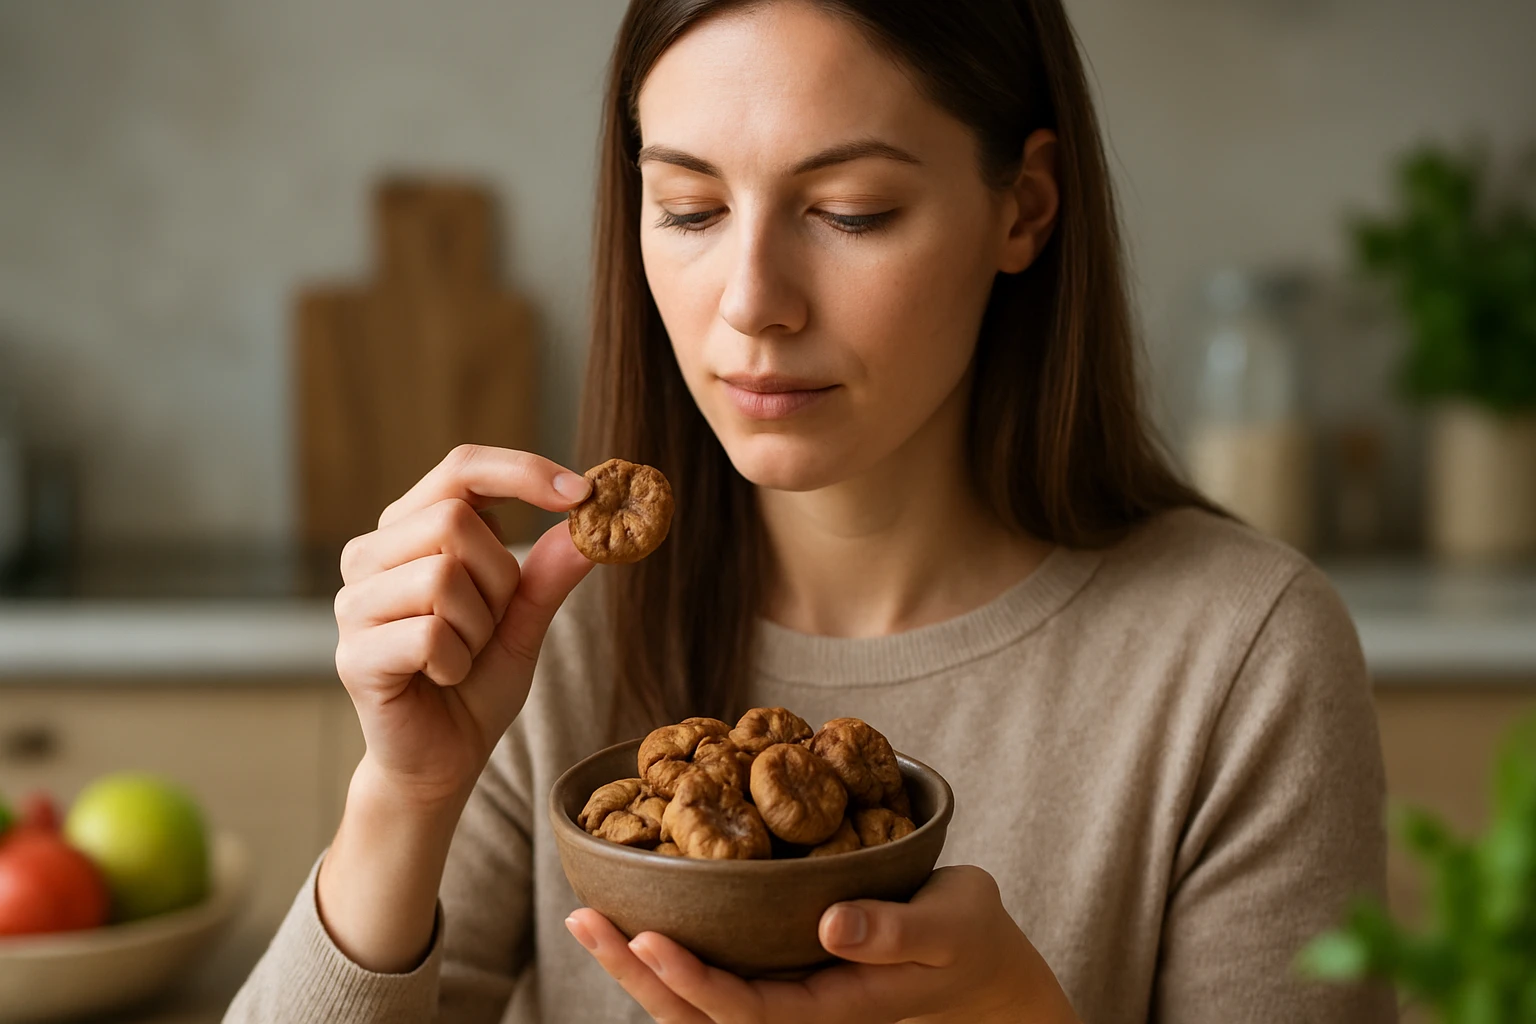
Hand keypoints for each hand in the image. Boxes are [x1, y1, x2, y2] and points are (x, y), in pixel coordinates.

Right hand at [331, 443, 595, 807]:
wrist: (443, 759)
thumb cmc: (477, 681)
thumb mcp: (525, 619)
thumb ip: (549, 571)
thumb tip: (588, 520)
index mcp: (407, 530)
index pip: (461, 468)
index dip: (523, 472)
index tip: (585, 492)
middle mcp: (369, 555)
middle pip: (456, 519)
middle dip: (500, 577)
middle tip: (491, 623)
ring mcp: (353, 603)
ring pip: (443, 575)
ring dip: (478, 626)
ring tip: (461, 655)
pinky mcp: (353, 654)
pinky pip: (431, 634)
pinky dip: (457, 662)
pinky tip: (442, 678)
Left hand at [565, 866, 1081, 1023]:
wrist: (980, 961)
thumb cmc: (970, 936)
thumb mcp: (950, 926)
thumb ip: (895, 932)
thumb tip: (829, 925)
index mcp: (832, 1007)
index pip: (746, 1009)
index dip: (690, 979)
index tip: (645, 935)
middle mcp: (798, 1007)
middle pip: (699, 1013)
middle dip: (636, 972)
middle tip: (581, 919)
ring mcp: (786, 991)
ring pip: (696, 997)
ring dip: (638, 964)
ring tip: (586, 917)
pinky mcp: (781, 968)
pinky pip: (715, 971)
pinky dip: (670, 947)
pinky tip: (636, 911)